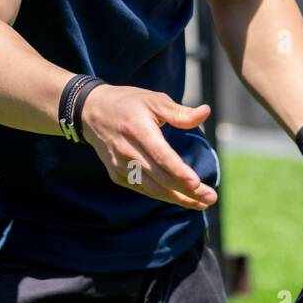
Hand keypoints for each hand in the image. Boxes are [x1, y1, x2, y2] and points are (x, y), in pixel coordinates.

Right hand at [79, 83, 218, 210]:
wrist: (91, 112)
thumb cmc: (128, 103)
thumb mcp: (153, 100)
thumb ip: (179, 112)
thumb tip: (205, 112)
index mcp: (138, 130)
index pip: (161, 156)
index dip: (179, 172)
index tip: (198, 184)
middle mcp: (127, 151)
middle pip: (160, 178)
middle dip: (187, 191)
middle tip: (211, 198)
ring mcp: (120, 165)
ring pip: (152, 189)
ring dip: (177, 198)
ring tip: (201, 203)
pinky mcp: (116, 174)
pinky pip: (142, 189)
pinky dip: (162, 195)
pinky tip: (179, 197)